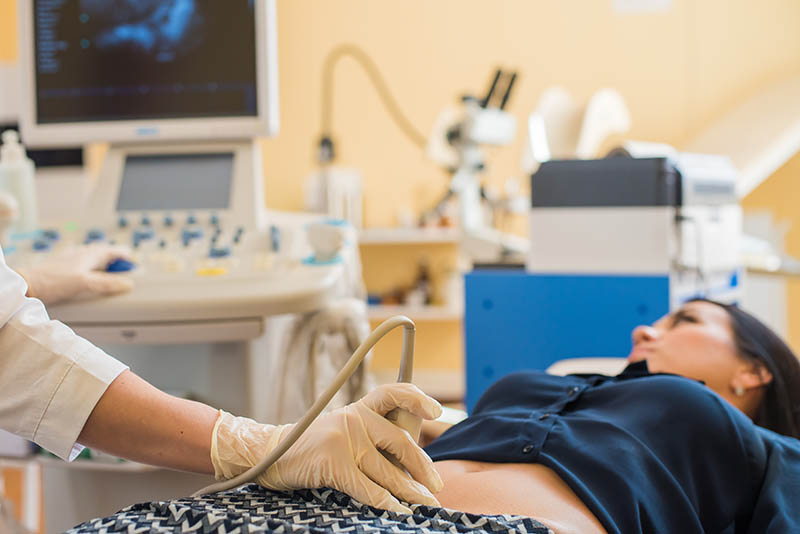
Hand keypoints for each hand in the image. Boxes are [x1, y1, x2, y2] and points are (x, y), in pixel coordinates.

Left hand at [17, 243, 133, 304]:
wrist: (28, 284)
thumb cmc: (53, 281)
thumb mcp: (85, 283)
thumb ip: (107, 283)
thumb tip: (128, 284)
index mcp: (89, 255)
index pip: (113, 251)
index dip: (125, 255)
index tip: (135, 261)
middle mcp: (80, 254)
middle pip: (103, 251)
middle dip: (115, 256)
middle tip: (125, 263)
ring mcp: (70, 259)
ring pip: (91, 255)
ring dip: (102, 260)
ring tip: (108, 267)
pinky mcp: (61, 266)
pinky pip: (80, 261)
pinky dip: (89, 265)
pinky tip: (85, 270)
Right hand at [211, 383, 444, 513]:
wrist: (273, 453)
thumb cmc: (315, 447)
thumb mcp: (344, 430)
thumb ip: (373, 437)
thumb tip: (413, 464)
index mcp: (360, 408)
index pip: (392, 394)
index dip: (416, 399)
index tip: (436, 413)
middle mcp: (355, 418)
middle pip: (400, 442)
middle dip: (422, 468)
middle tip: (436, 486)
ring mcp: (345, 439)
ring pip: (387, 471)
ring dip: (410, 492)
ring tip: (424, 504)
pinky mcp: (334, 462)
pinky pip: (368, 488)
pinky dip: (386, 503)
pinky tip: (399, 511)